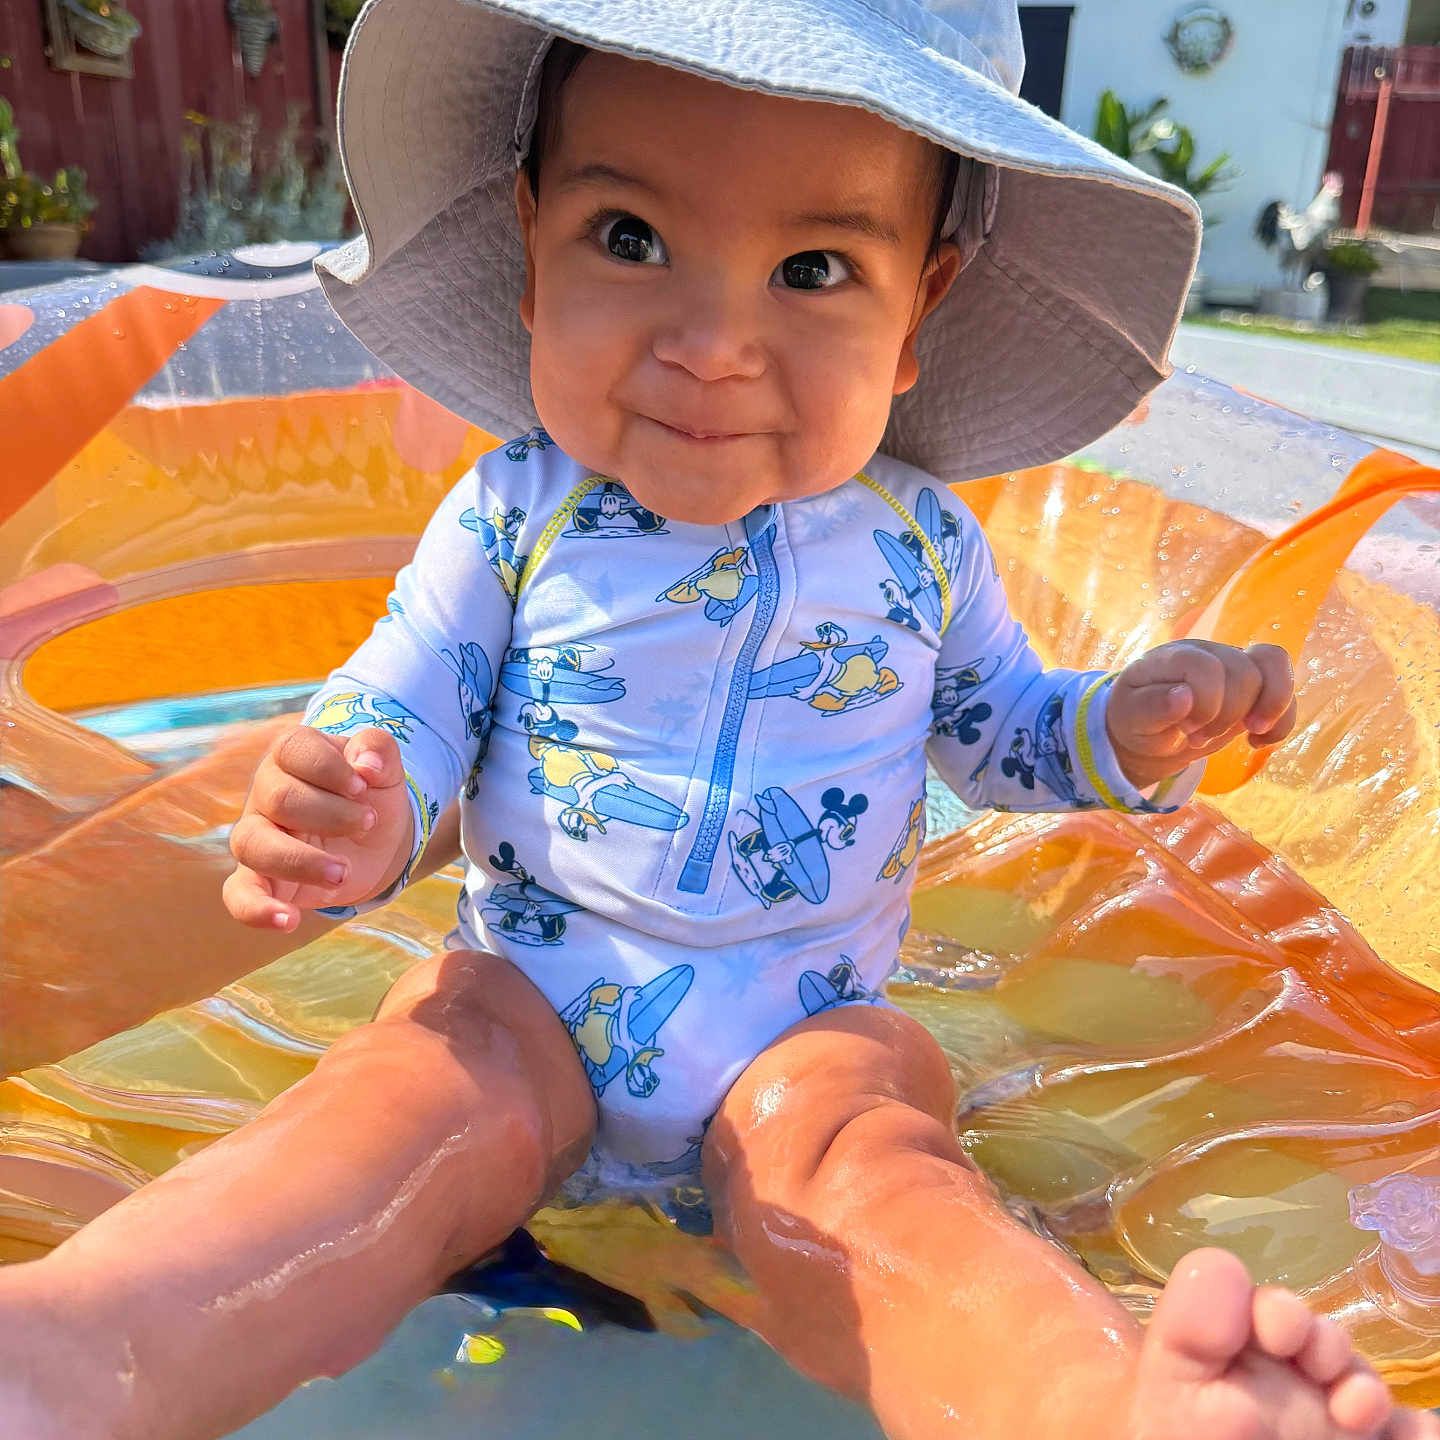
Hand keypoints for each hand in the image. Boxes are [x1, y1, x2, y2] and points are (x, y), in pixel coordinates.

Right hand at [223, 725, 414, 930]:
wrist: (377, 840)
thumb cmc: (372, 795)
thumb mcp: (386, 768)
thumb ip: (379, 749)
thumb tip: (366, 765)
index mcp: (292, 755)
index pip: (293, 749)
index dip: (330, 768)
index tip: (363, 786)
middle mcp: (265, 792)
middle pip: (280, 798)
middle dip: (333, 814)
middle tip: (368, 823)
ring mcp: (257, 836)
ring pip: (253, 844)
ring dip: (302, 861)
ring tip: (343, 872)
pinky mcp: (259, 878)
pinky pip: (238, 895)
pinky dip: (256, 909)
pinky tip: (288, 920)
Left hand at [1106, 641, 1296, 789]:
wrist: (1148, 729)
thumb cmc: (1135, 719)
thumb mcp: (1130, 718)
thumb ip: (1151, 707)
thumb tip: (1183, 697)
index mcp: (1174, 656)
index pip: (1206, 667)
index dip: (1206, 703)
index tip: (1187, 729)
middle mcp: (1209, 653)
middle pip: (1243, 671)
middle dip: (1227, 715)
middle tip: (1197, 737)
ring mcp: (1235, 665)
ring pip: (1275, 665)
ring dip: (1269, 708)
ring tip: (1250, 734)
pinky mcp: (1254, 687)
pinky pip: (1287, 689)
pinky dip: (1283, 720)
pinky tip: (1258, 743)